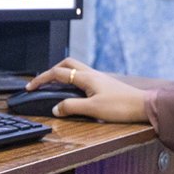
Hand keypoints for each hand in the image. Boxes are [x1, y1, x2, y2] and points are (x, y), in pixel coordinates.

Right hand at [25, 59, 151, 122]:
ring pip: (75, 69)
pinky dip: (73, 80)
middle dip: (51, 71)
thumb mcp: (93, 109)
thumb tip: (55, 108)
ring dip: (62, 74)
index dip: (41, 79)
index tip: (30, 87)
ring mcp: (98, 78)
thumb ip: (71, 107)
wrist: (143, 106)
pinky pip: (83, 76)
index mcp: (86, 77)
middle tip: (41, 82)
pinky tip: (73, 91)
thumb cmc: (121, 106)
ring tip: (54, 86)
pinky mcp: (104, 84)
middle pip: (66, 64)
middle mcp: (92, 74)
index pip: (57, 73)